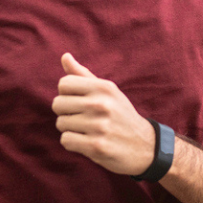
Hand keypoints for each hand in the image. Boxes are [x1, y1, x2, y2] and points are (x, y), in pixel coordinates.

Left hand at [50, 53, 155, 175]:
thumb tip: (65, 56)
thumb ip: (84, 75)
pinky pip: (66, 140)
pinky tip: (87, 141)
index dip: (66, 94)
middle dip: (65, 112)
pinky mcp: (96, 146)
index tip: (78, 101)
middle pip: (58, 104)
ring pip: (61, 123)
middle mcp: (102, 104)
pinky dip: (72, 143)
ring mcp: (99, 126)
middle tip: (81, 118)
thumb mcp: (108, 92)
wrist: (144, 145)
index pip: (64, 84)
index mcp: (104, 87)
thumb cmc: (120, 115)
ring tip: (87, 130)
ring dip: (69, 129)